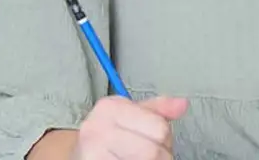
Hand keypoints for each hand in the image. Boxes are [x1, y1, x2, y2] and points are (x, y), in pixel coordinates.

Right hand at [70, 95, 187, 159]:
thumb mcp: (128, 117)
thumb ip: (156, 111)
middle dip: (157, 157)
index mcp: (109, 107)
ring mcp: (93, 153)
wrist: (76, 156)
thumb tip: (182, 104)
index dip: (162, 140)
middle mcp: (97, 128)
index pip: (160, 129)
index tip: (146, 140)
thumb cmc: (106, 140)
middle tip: (141, 156)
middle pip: (154, 152)